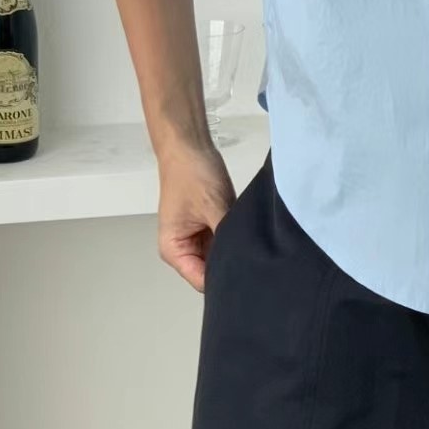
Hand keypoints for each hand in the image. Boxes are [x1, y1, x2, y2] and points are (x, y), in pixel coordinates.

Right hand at [156, 140, 236, 291]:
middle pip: (211, 272)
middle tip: (254, 259)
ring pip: (221, 257)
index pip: (203, 281)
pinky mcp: (209, 227)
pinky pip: (225, 241)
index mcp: (174, 249)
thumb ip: (229, 239)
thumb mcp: (215, 209)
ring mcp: (196, 238)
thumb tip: (247, 261)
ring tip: (249, 241)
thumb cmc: (191, 173)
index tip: (248, 276)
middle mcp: (183, 248)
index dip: (225, 280)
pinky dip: (235, 237)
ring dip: (234, 249)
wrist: (189, 146)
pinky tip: (246, 232)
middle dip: (232, 264)